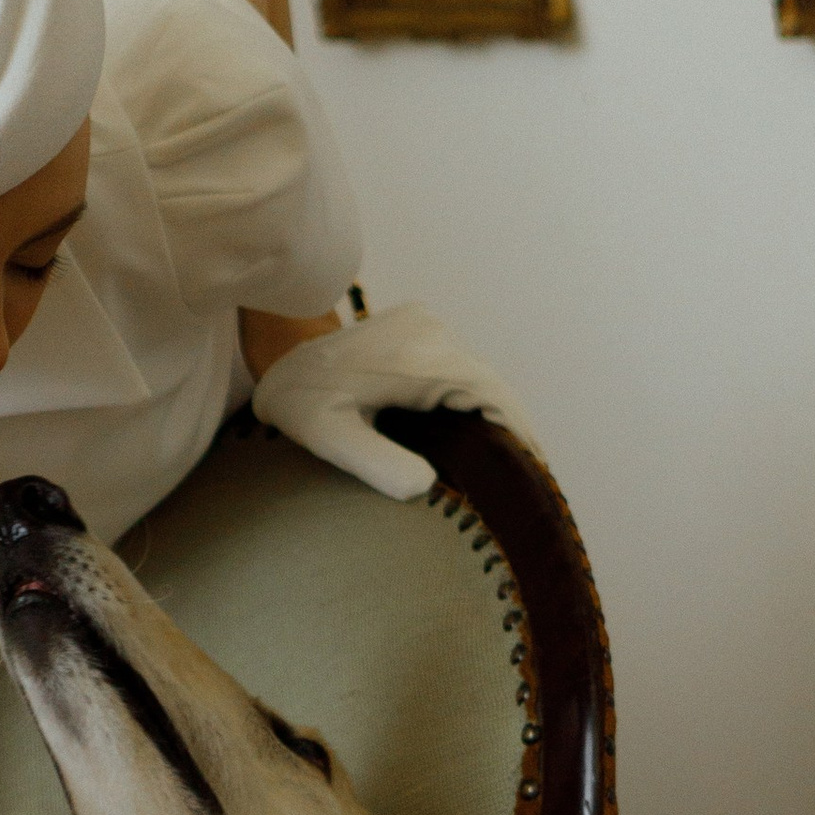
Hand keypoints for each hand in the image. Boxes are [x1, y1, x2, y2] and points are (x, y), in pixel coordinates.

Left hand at [250, 298, 532, 501]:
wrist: (276, 355)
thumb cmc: (297, 399)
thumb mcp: (327, 436)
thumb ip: (374, 463)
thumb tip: (426, 488)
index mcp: (418, 354)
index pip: (490, 392)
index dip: (518, 431)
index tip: (538, 470)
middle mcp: (431, 331)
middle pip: (489, 384)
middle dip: (512, 430)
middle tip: (531, 482)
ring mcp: (426, 326)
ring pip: (478, 377)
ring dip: (494, 416)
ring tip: (512, 467)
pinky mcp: (420, 331)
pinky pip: (460, 369)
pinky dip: (474, 403)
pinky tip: (479, 439)